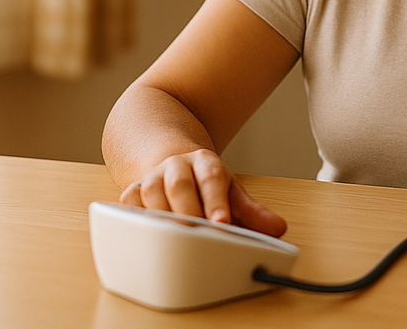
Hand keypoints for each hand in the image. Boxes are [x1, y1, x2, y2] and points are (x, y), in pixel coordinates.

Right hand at [118, 148, 286, 236]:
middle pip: (179, 185)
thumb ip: (253, 212)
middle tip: (196, 237)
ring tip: (173, 244)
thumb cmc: (204, 185)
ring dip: (162, 221)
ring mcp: (151, 178)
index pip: (211, 178)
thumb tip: (277, 228)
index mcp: (204, 162)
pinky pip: (129, 208)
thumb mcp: (231, 192)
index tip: (221, 223)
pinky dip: (137, 224)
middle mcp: (176, 166)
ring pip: (151, 196)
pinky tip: (146, 240)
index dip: (216, 201)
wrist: (172, 165)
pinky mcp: (131, 193)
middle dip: (188, 212)